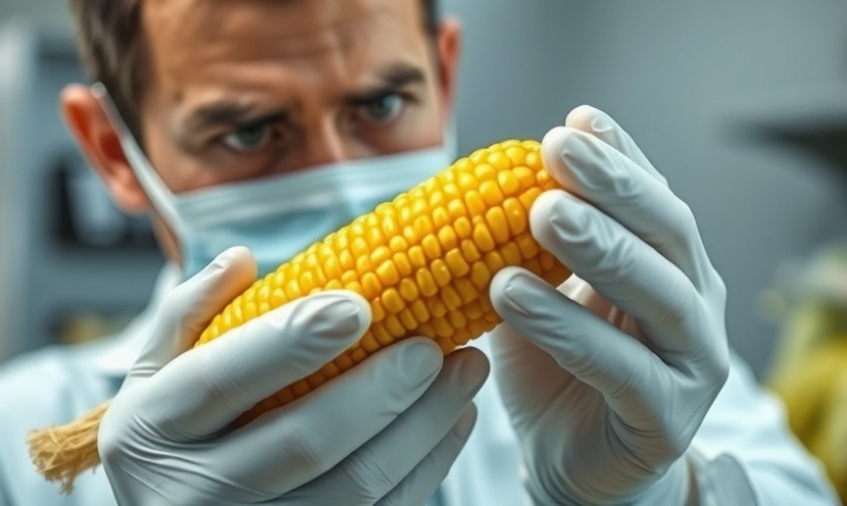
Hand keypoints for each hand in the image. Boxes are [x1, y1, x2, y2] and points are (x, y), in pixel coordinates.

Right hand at [99, 247, 488, 505]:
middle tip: (431, 346)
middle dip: (378, 391)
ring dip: (421, 428)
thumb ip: (188, 313)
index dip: (290, 341)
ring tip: (465, 371)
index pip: (221, 378)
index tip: (357, 305)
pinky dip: (426, 468)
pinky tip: (455, 420)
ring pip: (354, 488)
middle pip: (302, 443)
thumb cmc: (171, 433)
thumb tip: (240, 259)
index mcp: (152, 428)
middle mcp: (194, 492)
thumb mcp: (157, 371)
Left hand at [489, 106, 729, 504]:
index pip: (653, 199)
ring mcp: (692, 363)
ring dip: (601, 247)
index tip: (575, 120)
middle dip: (614, 186)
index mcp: (670, 266)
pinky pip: (620, 369)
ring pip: (659, 295)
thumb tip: (492, 179)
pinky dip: (566, 327)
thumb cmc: (556, 368)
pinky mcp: (667, 417)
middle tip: (558, 149)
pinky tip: (511, 294)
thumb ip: (535, 245)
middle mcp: (694, 305)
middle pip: (669, 234)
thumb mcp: (544, 292)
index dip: (620, 156)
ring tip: (541, 213)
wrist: (570, 458)